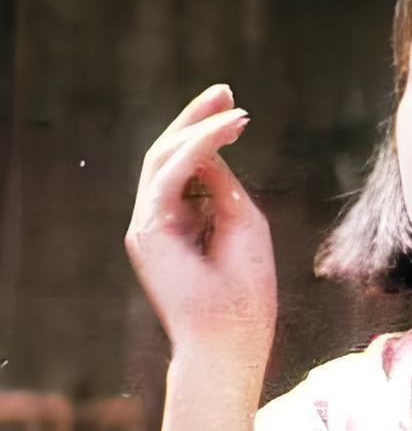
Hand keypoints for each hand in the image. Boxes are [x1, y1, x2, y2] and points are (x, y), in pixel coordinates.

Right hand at [124, 83, 277, 368]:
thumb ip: (223, 185)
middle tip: (225, 91)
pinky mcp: (147, 230)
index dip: (210, 134)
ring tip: (234, 113)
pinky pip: (167, 177)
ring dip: (198, 130)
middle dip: (196, 120)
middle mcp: (160, 219)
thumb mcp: (242, 224)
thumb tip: (209, 147)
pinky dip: (196, 151)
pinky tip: (223, 134)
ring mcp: (148, 224)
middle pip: (169, 155)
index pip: (189, 167)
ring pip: (163, 159)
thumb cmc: (245, 290)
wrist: (230, 338)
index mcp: (184, 221)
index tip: (237, 111)